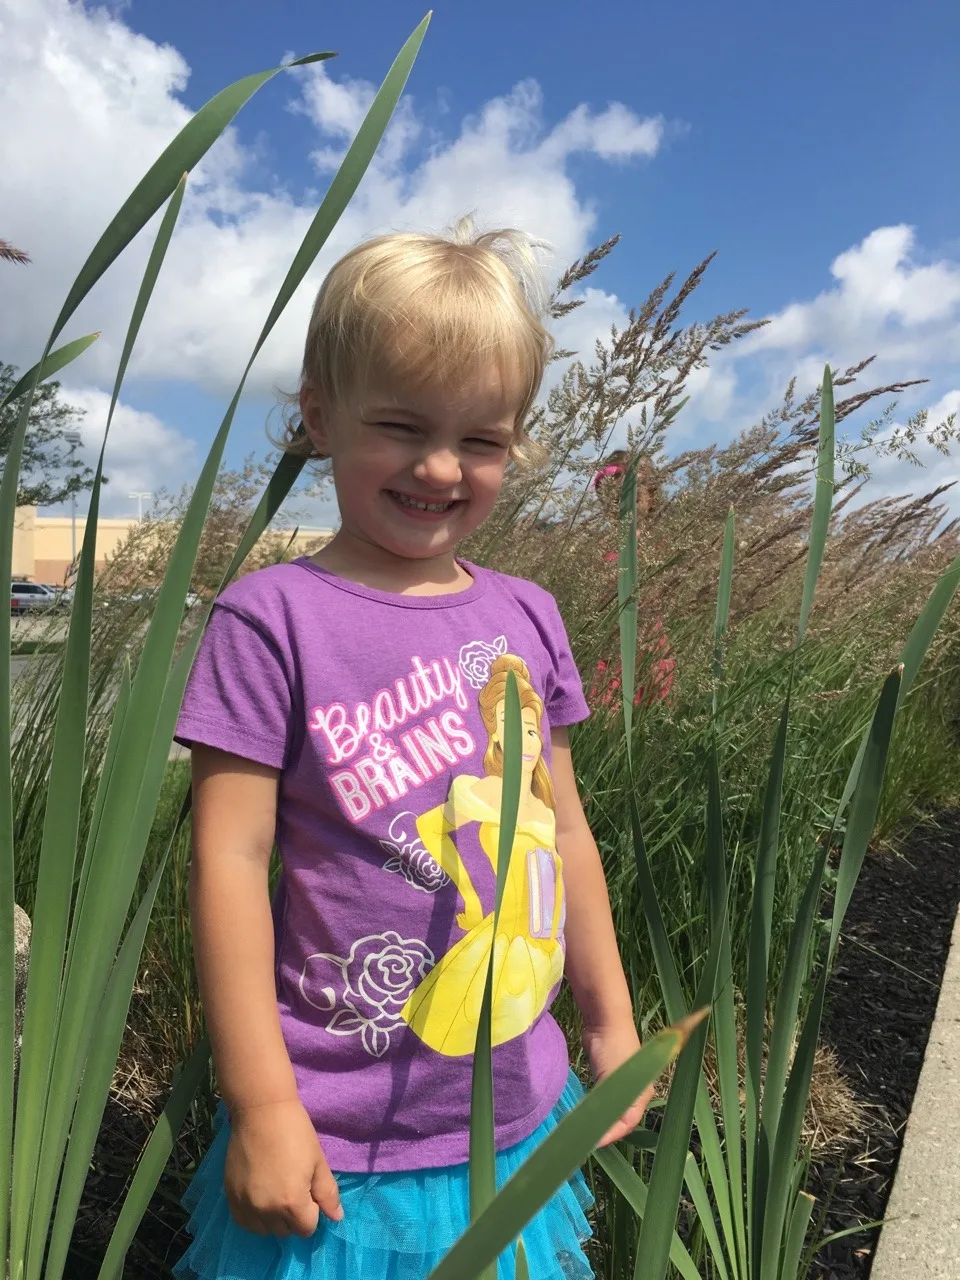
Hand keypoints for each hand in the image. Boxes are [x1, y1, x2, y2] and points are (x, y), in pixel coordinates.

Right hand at [225, 1098, 342, 1236]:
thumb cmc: (295, 1133)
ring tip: (276, 1192)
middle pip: (285, 1231)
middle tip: (294, 1187)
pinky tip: (260, 1197)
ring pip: (264, 1229)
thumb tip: (337, 1218)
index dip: (312, 1212)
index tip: (309, 1190)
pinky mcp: (230, 1196)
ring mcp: (245, 1205)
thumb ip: (328, 1194)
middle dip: (294, 1215)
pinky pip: (244, 1222)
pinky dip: (254, 1216)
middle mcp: (266, 1211)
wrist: (261, 1111)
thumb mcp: (318, 1162)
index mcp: (292, 1203)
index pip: (306, 1229)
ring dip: (273, 1218)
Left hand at [583, 1020, 656, 1147]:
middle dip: (603, 1129)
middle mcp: (635, 1092)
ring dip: (599, 1117)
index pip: (626, 1124)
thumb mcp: (610, 1079)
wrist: (605, 1019)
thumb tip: (593, 1129)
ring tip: (581, 1127)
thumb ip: (605, 1104)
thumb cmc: (612, 1048)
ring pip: (611, 1109)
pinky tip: (582, 1109)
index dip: (609, 1135)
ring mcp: (623, 1083)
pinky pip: (603, 1097)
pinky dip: (594, 1105)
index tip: (590, 1141)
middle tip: (583, 1138)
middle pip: (620, 1119)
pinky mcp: (608, 1074)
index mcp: (642, 1095)